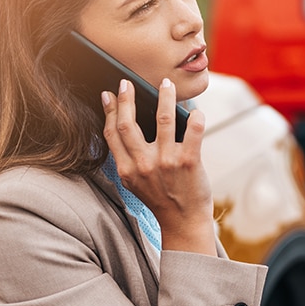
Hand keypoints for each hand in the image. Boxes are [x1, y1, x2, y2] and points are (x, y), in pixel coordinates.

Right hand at [101, 78, 215, 255]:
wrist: (184, 223)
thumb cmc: (161, 199)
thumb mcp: (136, 182)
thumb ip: (130, 158)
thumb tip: (129, 123)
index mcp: (127, 170)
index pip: (112, 134)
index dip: (109, 111)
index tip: (108, 94)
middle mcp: (143, 165)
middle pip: (129, 123)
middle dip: (126, 98)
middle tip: (127, 82)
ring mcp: (166, 162)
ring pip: (163, 118)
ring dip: (164, 97)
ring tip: (166, 84)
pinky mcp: (189, 162)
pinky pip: (193, 130)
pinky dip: (195, 117)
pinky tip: (196, 110)